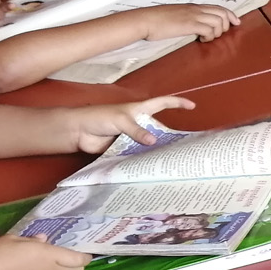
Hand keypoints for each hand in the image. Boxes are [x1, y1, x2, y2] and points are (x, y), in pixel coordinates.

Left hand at [68, 95, 195, 151]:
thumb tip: (153, 141)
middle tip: (185, 147)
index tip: (192, 106)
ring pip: (149, 144)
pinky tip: (153, 166)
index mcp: (140, 110)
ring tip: (172, 160)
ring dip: (157, 150)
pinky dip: (144, 159)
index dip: (177, 103)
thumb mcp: (121, 120)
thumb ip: (137, 130)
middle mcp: (139, 123)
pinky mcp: (124, 149)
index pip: (162, 104)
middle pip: (159, 128)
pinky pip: (138, 154)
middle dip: (171, 136)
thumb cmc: (99, 117)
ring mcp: (132, 137)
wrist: (78, 132)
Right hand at [135, 5, 240, 42]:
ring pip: (218, 21)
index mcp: (193, 6)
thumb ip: (187, 18)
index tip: (236, 22)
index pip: (217, 7)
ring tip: (208, 37)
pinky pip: (209, 29)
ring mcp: (193, 16)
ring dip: (217, 32)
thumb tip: (194, 27)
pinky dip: (210, 36)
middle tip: (220, 34)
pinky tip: (202, 39)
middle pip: (222, 13)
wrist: (145, 20)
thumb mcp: (175, 16)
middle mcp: (195, 9)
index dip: (230, 14)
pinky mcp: (190, 24)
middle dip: (227, 25)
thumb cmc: (156, 20)